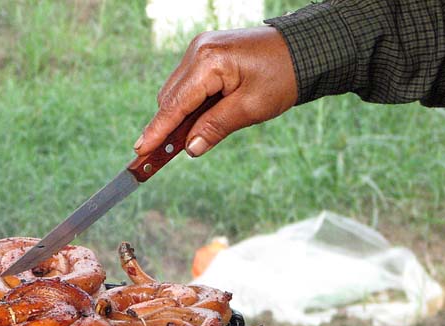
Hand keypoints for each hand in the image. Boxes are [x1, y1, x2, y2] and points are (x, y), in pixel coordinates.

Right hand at [133, 27, 297, 157]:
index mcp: (208, 62)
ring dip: (180, 117)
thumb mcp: (250, 108)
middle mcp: (198, 51)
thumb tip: (190, 148)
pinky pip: (187, 84)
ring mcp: (200, 50)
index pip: (174, 104)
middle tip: (162, 157)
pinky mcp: (206, 53)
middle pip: (169, 98)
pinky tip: (200, 119)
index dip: (156, 131)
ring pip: (175, 92)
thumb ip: (215, 128)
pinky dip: (189, 105)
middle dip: (167, 127)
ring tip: (192, 138)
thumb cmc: (282, 75)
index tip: (140, 151)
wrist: (304, 49)